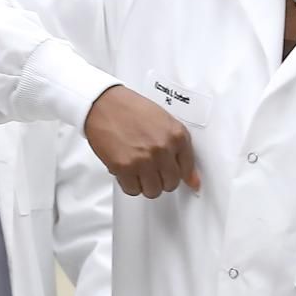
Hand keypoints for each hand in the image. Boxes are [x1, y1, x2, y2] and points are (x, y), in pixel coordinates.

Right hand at [84, 86, 199, 198]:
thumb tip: (191, 177)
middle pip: (171, 183)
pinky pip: (133, 190)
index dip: (184, 176)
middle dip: (163, 180)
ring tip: (140, 172)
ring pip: (153, 191)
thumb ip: (178, 146)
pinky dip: (130, 185)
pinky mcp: (124, 167)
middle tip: (155, 171)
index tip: (187, 183)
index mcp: (176, 136)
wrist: (104, 104)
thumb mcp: (163, 121)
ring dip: (147, 185)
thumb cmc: (130, 109)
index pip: (188, 168)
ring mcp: (144, 160)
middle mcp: (162, 149)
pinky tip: (128, 172)